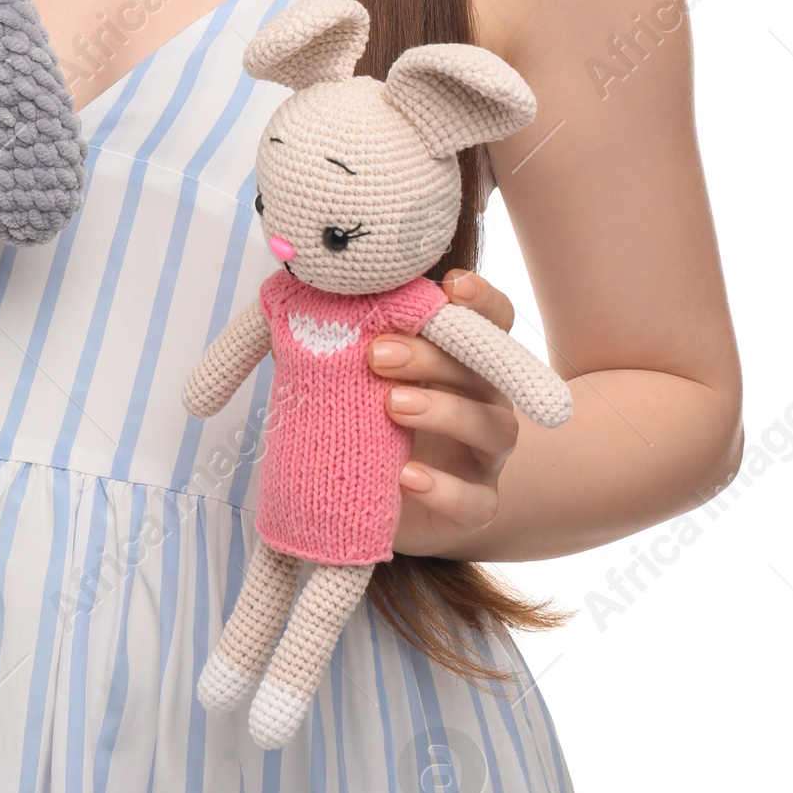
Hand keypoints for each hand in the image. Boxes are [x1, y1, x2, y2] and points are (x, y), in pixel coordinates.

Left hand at [371, 270, 521, 556]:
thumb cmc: (367, 425)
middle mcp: (485, 403)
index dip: (482, 301)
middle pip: (483, 370)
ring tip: (393, 406)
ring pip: (494, 428)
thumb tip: (298, 309)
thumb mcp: (356, 382)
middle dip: (433, 356)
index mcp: (462, 363)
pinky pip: (476, 500)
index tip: (451, 286)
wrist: (373, 504)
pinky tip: (406, 477)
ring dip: (446, 412)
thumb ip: (344, 346)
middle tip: (378, 354)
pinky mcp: (477, 506)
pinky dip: (444, 489)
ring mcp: (485, 457)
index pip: (492, 322)